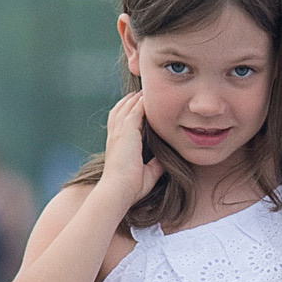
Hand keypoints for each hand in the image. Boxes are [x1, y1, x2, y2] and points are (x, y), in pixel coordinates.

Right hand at [97, 88, 151, 209]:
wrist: (118, 190)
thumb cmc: (130, 187)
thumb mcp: (148, 173)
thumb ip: (155, 164)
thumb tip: (165, 161)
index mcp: (117, 144)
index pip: (121, 121)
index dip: (128, 111)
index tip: (139, 104)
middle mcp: (116, 136)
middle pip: (120, 110)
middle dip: (130, 100)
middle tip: (142, 91)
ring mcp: (119, 133)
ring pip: (126, 107)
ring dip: (134, 98)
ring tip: (144, 90)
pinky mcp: (126, 132)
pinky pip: (134, 111)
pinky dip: (140, 103)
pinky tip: (148, 97)